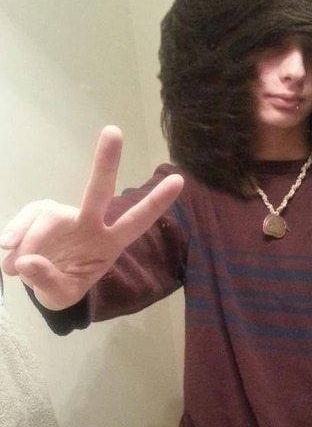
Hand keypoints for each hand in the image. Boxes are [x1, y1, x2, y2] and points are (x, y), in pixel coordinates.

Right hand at [0, 126, 183, 310]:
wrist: (41, 283)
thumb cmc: (63, 287)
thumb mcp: (60, 295)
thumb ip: (47, 281)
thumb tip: (28, 261)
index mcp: (109, 244)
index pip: (136, 221)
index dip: (155, 202)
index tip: (180, 181)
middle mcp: (90, 222)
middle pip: (99, 190)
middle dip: (106, 162)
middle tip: (114, 131)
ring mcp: (66, 215)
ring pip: (48, 217)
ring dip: (28, 242)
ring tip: (11, 268)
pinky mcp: (43, 212)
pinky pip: (28, 217)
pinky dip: (15, 232)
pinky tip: (6, 250)